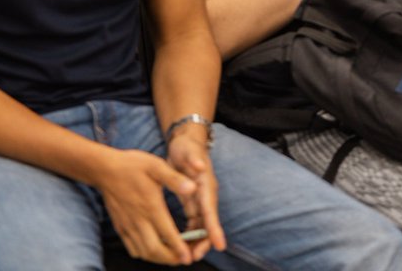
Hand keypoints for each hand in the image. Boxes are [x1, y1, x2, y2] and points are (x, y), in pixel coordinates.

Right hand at [95, 148, 198, 264]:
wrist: (104, 169)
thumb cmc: (131, 166)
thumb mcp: (156, 166)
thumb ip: (175, 179)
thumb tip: (193, 188)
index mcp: (151, 206)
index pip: (167, 233)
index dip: (179, 248)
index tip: (188, 257)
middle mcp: (139, 220)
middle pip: (155, 250)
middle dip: (171, 258)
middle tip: (184, 259)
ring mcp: (128, 225)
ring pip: (143, 252)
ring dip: (159, 259)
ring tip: (172, 257)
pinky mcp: (120, 227)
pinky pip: (132, 248)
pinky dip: (144, 254)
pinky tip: (153, 249)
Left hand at [166, 132, 226, 260]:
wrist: (185, 143)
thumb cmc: (187, 148)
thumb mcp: (188, 151)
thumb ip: (193, 159)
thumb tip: (200, 166)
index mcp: (206, 185)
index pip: (210, 210)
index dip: (214, 228)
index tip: (219, 245)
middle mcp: (206, 195)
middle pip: (208, 223)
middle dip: (204, 242)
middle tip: (194, 257)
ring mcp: (200, 200)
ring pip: (201, 225)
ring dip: (196, 241)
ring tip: (187, 257)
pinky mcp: (193, 201)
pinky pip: (193, 222)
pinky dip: (189, 234)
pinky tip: (181, 244)